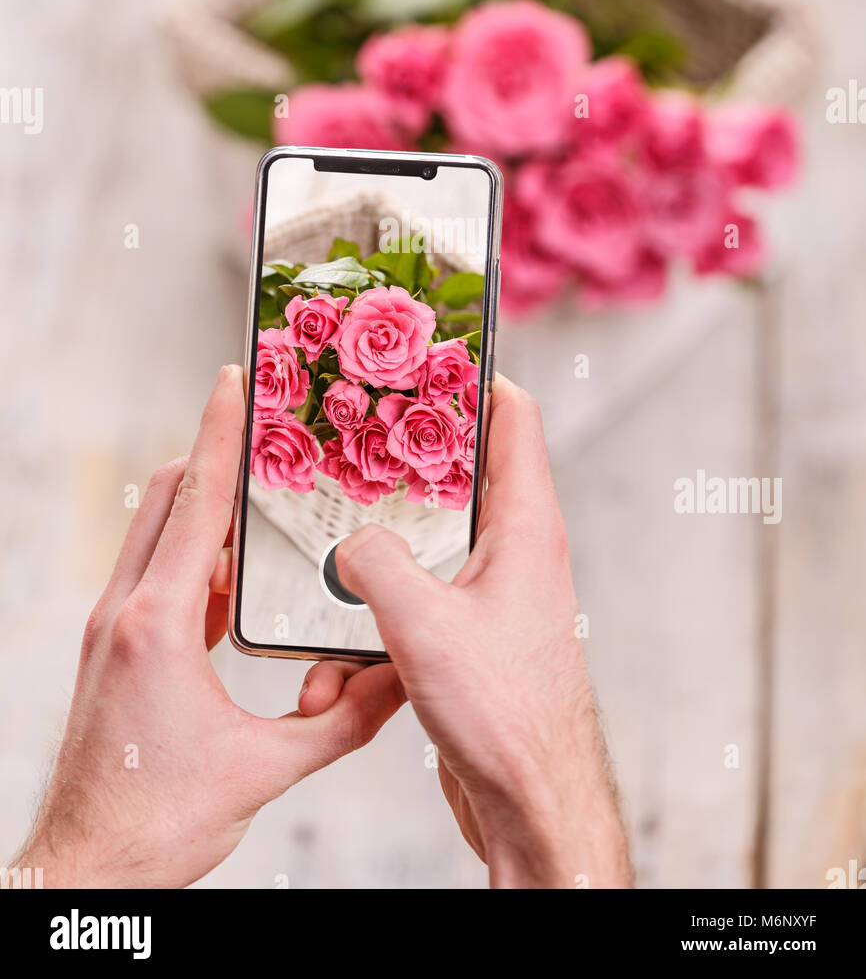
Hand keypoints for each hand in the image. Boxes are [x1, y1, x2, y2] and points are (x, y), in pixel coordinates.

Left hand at [13, 366, 403, 888]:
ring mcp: (112, 628)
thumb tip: (402, 679)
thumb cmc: (157, 823)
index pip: (195, 501)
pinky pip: (155, 575)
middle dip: (214, 452)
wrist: (86, 869)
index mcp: (157, 624)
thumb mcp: (265, 769)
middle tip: (264, 423)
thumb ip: (342, 719)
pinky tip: (234, 577)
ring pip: (157, 533)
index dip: (220, 433)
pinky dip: (194, 556)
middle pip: (168, 498)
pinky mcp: (113, 648)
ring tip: (259, 492)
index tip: (235, 379)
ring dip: (204, 505)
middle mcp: (124, 611)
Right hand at [336, 375, 631, 888]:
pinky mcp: (468, 643)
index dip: (474, 378)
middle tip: (345, 452)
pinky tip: (335, 680)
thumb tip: (350, 544)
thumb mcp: (421, 623)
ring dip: (364, 585)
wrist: (531, 806)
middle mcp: (514, 554)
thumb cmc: (505, 715)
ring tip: (321, 612)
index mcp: (524, 528)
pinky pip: (408, 616)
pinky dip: (368, 640)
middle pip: (452, 483)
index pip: (514, 420)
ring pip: (416, 559)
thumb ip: (374, 564)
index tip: (427, 355)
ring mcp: (491, 599)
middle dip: (392, 478)